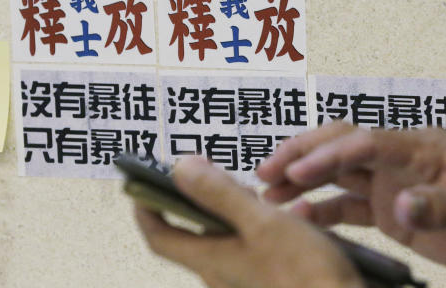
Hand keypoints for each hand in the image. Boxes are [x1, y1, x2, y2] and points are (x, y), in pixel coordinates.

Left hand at [133, 156, 364, 287]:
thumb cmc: (304, 273)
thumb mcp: (262, 221)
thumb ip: (220, 194)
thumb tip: (180, 168)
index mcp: (212, 259)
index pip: (160, 236)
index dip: (146, 210)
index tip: (140, 187)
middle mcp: (222, 273)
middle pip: (196, 234)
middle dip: (202, 201)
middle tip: (214, 175)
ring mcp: (246, 279)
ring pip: (231, 238)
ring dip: (239, 211)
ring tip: (261, 193)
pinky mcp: (271, 279)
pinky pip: (259, 247)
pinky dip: (267, 225)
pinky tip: (297, 214)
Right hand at [257, 123, 445, 287]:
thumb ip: (445, 207)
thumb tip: (403, 206)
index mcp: (423, 148)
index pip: (367, 143)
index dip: (330, 155)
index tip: (298, 171)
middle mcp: (402, 159)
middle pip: (343, 144)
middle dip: (304, 153)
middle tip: (266, 170)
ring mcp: (394, 184)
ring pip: (339, 173)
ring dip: (304, 180)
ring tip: (267, 192)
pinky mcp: (393, 211)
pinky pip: (350, 207)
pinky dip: (323, 211)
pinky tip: (300, 219)